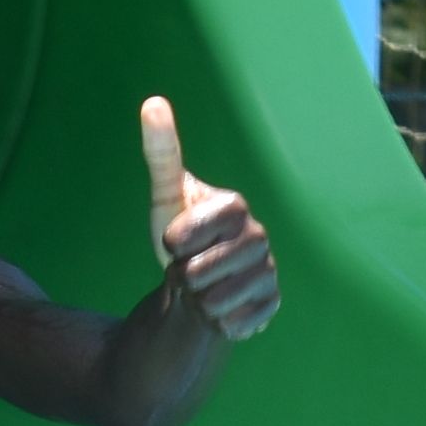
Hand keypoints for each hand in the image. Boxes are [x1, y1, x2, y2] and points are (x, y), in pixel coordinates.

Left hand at [143, 96, 279, 339]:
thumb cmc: (180, 235)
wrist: (196, 285)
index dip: (174, 243)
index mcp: (235, 207)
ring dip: (198, 302)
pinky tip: (220, 309)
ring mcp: (269, 271)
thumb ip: (161, 153)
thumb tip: (153, 102)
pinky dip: (218, 323)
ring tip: (203, 288)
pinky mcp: (272, 303)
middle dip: (183, 277)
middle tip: (190, 268)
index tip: (174, 241)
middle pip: (200, 273)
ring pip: (216, 302)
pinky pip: (235, 324)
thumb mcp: (165, 197)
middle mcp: (259, 236)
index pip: (187, 235)